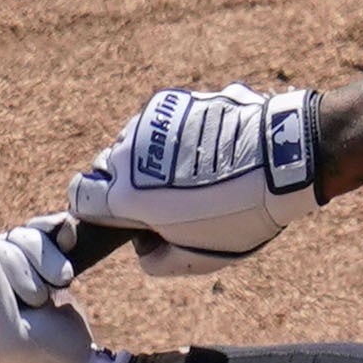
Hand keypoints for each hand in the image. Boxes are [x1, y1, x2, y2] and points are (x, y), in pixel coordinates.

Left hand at [0, 218, 124, 362]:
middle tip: (36, 300)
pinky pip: (29, 236)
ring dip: (37, 260)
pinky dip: (51, 246)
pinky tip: (63, 271)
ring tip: (53, 294)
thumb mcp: (3, 341)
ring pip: (5, 241)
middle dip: (12, 267)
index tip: (3, 289)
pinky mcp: (18, 265)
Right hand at [68, 82, 320, 275]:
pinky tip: (203, 151)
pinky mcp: (175, 101)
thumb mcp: (200, 257)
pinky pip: (158, 124)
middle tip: (162, 200)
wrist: (283, 157)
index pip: (80, 197)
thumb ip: (157, 260)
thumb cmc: (242, 214)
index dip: (95, 210)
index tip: (119, 217)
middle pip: (105, 167)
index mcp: (126, 195)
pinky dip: (171, 138)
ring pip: (131, 143)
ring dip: (148, 159)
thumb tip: (143, 248)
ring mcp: (150, 122)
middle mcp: (129, 154)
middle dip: (124, 184)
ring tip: (189, 175)